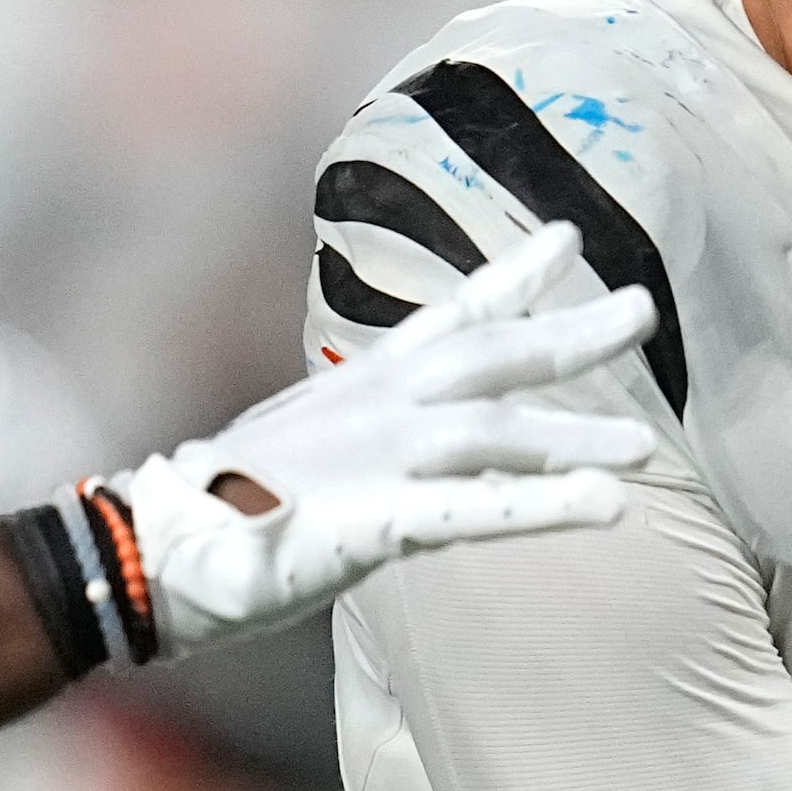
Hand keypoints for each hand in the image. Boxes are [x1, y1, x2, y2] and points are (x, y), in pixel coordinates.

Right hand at [68, 225, 660, 659]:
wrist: (146, 551)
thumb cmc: (216, 512)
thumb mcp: (301, 457)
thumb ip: (368, 449)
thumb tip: (409, 460)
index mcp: (359, 390)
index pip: (449, 317)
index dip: (512, 278)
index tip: (566, 239)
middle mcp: (376, 409)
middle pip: (491, 357)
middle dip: (568, 332)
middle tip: (642, 309)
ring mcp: (377, 461)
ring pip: (496, 433)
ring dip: (575, 436)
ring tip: (645, 449)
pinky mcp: (374, 521)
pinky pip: (475, 510)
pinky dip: (545, 504)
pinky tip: (607, 507)